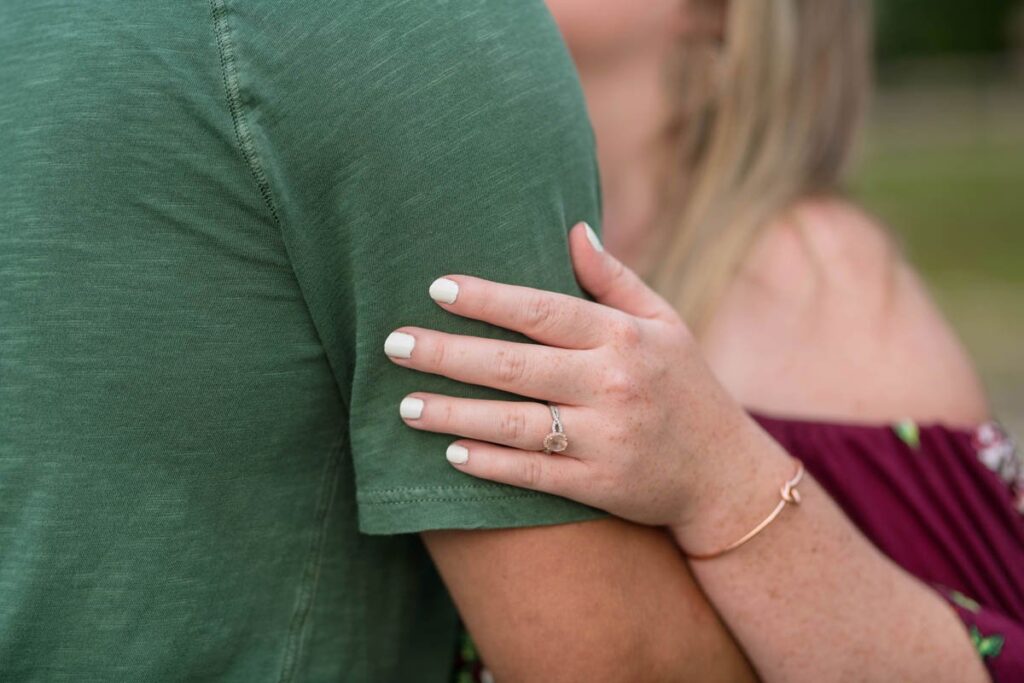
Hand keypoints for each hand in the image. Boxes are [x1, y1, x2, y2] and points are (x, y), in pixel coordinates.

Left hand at [384, 222, 765, 529]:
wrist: (724, 473)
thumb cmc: (684, 385)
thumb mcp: (664, 322)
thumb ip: (613, 279)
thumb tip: (571, 228)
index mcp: (624, 337)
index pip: (543, 311)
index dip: (487, 300)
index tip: (437, 288)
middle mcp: (613, 385)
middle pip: (515, 366)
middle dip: (448, 353)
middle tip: (393, 344)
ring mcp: (605, 439)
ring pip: (515, 423)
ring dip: (454, 413)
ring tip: (405, 404)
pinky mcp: (598, 486)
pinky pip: (533, 473)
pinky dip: (490, 464)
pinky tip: (451, 453)